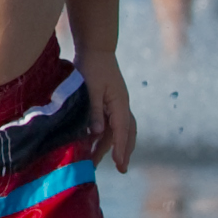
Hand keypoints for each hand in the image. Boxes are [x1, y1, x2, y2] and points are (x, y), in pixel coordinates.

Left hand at [79, 53, 138, 172]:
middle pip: (127, 133)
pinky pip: (110, 124)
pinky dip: (104, 136)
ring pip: (118, 130)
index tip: (120, 164)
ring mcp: (117, 105)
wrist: (96, 48)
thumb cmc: (92, 66)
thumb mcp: (91, 89)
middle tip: (121, 169)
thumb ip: (94, 111)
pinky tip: (93, 145)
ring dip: (110, 146)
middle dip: (123, 151)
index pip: (122, 130)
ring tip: (97, 161)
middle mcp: (122, 106)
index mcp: (120, 103)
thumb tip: (96, 133)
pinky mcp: (109, 103)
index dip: (120, 148)